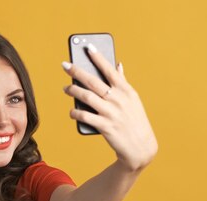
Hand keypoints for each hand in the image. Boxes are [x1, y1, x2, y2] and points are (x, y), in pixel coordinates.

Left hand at [62, 46, 157, 171]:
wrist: (141, 148)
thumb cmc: (135, 121)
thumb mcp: (133, 100)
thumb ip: (123, 82)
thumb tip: (118, 64)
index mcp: (126, 91)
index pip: (109, 70)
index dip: (98, 57)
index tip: (88, 47)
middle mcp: (118, 99)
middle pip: (93, 81)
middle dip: (77, 71)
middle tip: (65, 65)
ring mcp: (111, 113)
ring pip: (86, 97)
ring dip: (73, 91)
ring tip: (66, 88)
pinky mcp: (105, 126)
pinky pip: (85, 116)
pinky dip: (75, 112)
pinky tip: (72, 111)